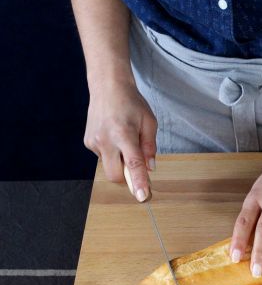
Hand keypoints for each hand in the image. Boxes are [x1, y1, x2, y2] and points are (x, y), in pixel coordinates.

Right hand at [83, 79, 156, 201]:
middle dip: (127, 177)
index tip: (142, 197)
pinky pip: (103, 157)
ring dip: (119, 161)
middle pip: (115, 175)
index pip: (133, 164)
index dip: (138, 182)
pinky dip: (112, 153)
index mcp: (124, 134)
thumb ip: (150, 147)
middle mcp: (105, 140)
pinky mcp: (88, 142)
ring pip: (109, 166)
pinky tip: (114, 136)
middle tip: (136, 164)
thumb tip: (150, 168)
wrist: (107, 87)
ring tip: (124, 139)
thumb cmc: (131, 103)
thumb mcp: (149, 122)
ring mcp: (94, 142)